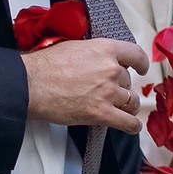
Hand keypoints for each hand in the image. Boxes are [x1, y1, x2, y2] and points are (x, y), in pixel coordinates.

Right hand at [24, 38, 147, 132]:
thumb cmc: (45, 66)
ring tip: (119, 108)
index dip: (141, 64)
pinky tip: (130, 126)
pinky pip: (128, 123)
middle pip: (128, 82)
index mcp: (104, 49)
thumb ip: (93, 54)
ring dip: (126, 106)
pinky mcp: (102, 114)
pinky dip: (132, 126)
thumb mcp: (74, 47)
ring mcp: (108, 93)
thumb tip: (98, 60)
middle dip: (120, 88)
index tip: (141, 69)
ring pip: (131, 102)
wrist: (31, 84)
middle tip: (106, 92)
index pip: (135, 55)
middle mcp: (111, 70)